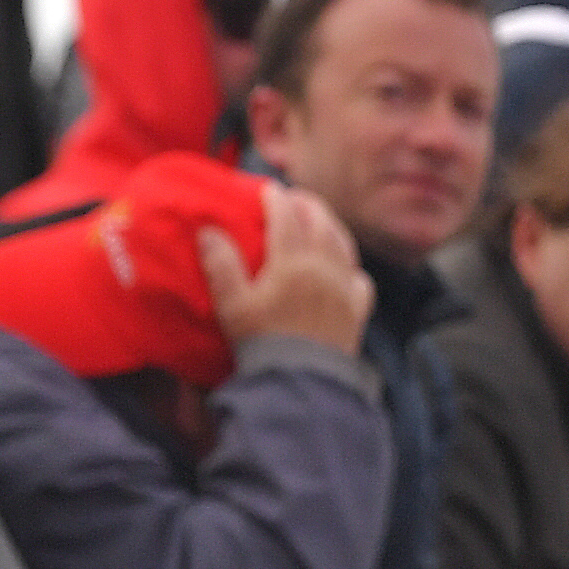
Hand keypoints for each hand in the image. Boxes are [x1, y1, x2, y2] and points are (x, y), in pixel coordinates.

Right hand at [201, 183, 373, 357]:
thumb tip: (209, 230)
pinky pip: (359, 277)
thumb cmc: (262, 341)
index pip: (287, 216)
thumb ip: (221, 265)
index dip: (277, 198)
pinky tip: (344, 267)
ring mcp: (344, 287)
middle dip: (308, 204)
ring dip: (331, 226)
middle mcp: (325, 267)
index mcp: (293, 261)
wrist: (301, 379)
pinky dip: (351, 264)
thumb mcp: (233, 304)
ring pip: (344, 244)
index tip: (267, 189)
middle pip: (321, 222)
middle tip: (294, 198)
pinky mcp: (358, 309)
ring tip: (318, 221)